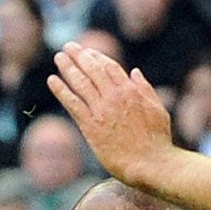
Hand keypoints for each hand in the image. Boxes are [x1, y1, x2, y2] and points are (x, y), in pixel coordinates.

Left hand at [48, 44, 175, 188]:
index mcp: (131, 91)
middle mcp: (114, 97)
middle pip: (92, 69)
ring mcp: (101, 111)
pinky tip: (52, 80)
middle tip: (68, 46)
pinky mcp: (91, 126)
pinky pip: (72, 103)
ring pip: (80, 82)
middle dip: (79, 55)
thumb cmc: (157, 140)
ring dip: (67, 67)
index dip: (96, 56)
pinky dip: (61, 90)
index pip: (109, 66)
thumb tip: (134, 72)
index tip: (87, 51)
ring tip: (59, 57)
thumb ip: (145, 89)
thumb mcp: (158, 109)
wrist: (150, 163)